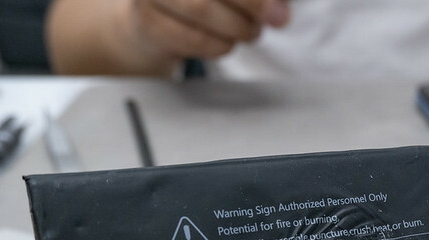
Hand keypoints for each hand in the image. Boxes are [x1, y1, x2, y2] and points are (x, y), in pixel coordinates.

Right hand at [122, 0, 290, 61]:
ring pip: (202, 10)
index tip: (280, 9)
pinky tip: (224, 42)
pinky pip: (194, 39)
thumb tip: (281, 12)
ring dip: (237, 29)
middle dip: (253, 7)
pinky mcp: (148, 22)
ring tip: (248, 32)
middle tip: (274, 20)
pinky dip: (220, 46)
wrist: (154, 21)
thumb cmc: (204, 0)